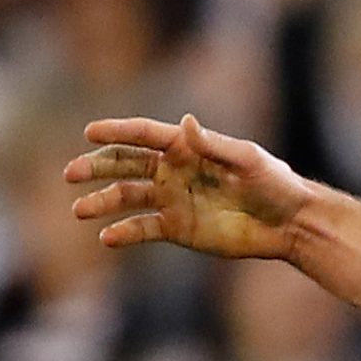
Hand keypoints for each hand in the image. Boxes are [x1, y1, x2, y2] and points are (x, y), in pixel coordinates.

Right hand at [65, 112, 310, 257]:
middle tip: (70, 174)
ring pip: (128, 198)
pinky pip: (144, 229)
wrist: (289, 224)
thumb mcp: (247, 159)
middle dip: (97, 167)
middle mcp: (173, 171)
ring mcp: (173, 200)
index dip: (116, 132)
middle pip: (126, 166)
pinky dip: (125, 233)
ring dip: (103, 202)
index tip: (89, 133)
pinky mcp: (178, 229)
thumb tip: (186, 123)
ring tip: (80, 210)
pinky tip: (107, 237)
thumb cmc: (274, 183)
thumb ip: (212, 145)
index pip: (144, 136)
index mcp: (186, 148)